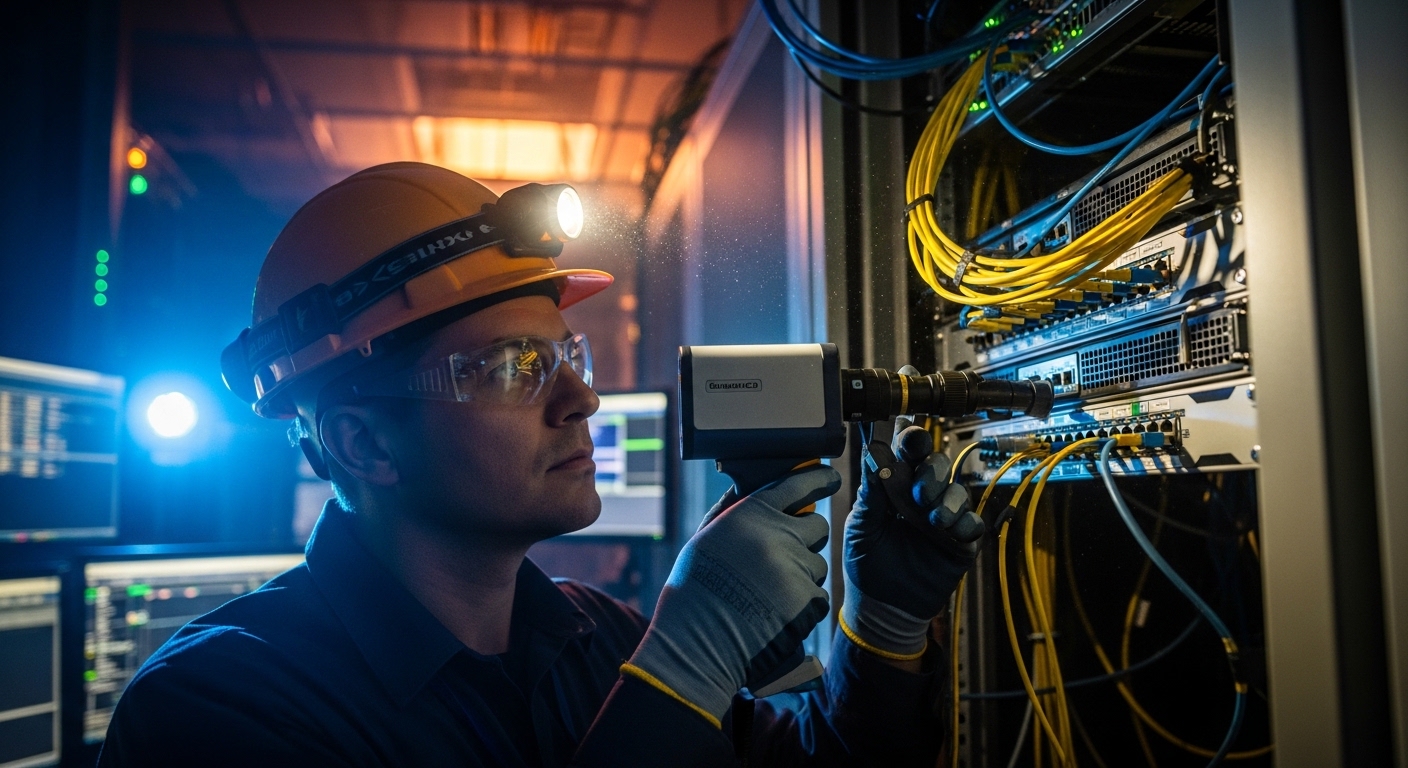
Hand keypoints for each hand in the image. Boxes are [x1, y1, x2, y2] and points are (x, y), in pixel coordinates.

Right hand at [626, 465, 839, 723]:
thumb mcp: (707, 537)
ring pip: (818, 565)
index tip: (831, 478)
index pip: (799, 484)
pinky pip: (819, 597)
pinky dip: (803, 607)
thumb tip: (751, 486)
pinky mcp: (808, 600)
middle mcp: (778, 534)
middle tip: (785, 557)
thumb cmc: (695, 590)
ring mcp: (796, 567)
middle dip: (808, 538)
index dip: (820, 479)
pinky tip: (776, 616)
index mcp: (752, 513)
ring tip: (768, 595)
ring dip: (802, 577)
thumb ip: (734, 510)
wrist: (697, 643)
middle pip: (819, 526)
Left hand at [842, 371, 978, 658]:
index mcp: (894, 481)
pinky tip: (950, 532)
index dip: (904, 416)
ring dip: (942, 499)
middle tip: (916, 478)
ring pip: (955, 487)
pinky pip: (974, 520)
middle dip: (927, 462)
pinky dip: (963, 524)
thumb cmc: (868, 560)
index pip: (902, 442)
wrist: (884, 604)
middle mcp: (922, 490)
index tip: (902, 381)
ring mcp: (944, 513)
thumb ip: (871, 489)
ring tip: (928, 518)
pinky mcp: (962, 538)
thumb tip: (872, 452)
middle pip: (934, 458)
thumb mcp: (862, 524)